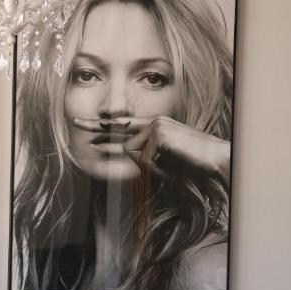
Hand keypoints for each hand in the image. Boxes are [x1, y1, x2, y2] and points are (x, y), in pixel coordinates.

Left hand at [73, 116, 229, 182]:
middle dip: (96, 128)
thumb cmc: (191, 164)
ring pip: (131, 152)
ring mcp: (155, 125)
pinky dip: (155, 167)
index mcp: (154, 126)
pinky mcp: (158, 133)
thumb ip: (143, 154)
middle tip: (76, 122)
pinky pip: (142, 158)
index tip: (82, 124)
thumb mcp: (162, 159)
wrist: (214, 161)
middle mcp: (153, 121)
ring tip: (170, 165)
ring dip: (149, 166)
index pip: (122, 125)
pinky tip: (172, 163)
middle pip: (119, 133)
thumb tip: (124, 152)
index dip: (101, 125)